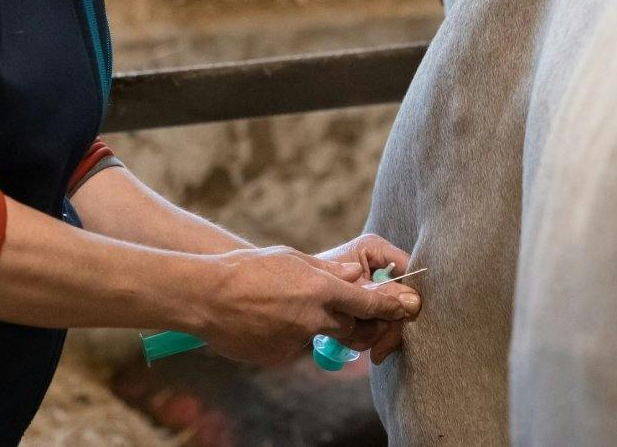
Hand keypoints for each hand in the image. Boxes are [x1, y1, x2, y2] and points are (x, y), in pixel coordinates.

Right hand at [194, 245, 411, 366]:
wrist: (206, 297)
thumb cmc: (247, 270)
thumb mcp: (291, 258)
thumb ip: (327, 270)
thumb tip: (355, 274)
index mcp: (319, 289)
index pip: (368, 301)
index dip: (392, 306)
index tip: (409, 307)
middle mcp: (314, 318)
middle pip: (351, 325)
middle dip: (352, 318)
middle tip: (339, 306)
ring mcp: (297, 342)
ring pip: (319, 336)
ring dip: (313, 324)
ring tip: (283, 306)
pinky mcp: (280, 358)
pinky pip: (294, 347)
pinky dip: (287, 335)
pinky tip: (264, 320)